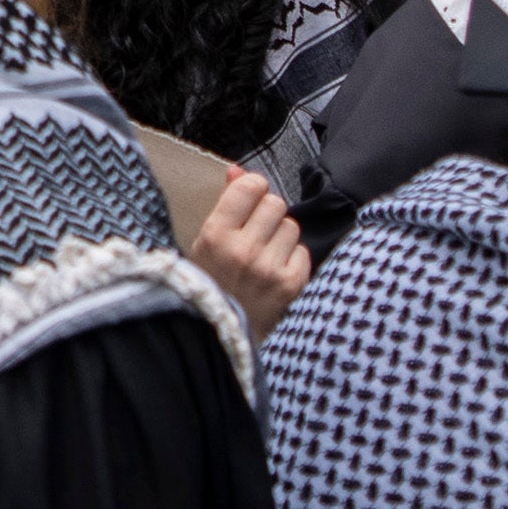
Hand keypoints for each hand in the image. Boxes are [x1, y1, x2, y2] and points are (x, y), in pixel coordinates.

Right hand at [185, 164, 311, 336]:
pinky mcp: (291, 286)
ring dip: (281, 237)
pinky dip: (292, 260)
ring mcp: (269, 270)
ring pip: (291, 226)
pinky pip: (302, 252)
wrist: (219, 337)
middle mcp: (243, 251)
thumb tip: (238, 171)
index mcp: (215, 236)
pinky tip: (274, 273)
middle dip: (267, 214)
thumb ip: (225, 203)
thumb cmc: (211, 283)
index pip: (250, 187)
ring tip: (264, 256)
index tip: (249, 200)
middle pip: (275, 203)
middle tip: (255, 233)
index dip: (253, 189)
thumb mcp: (205, 243)